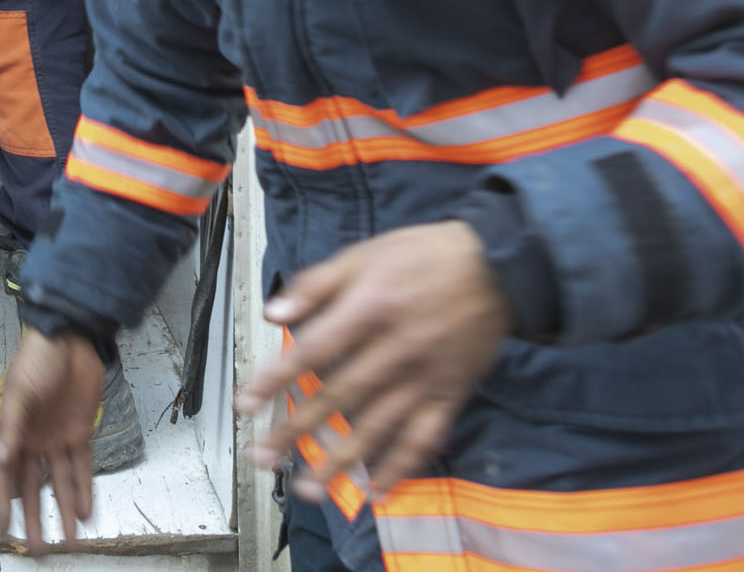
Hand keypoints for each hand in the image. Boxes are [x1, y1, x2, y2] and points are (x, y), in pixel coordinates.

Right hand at [0, 326, 104, 554]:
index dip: (4, 503)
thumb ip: (12, 428)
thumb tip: (0, 459)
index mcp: (14, 432)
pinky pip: (83, 467)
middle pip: (34, 488)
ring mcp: (58, 438)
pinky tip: (87, 513)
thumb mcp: (20, 393)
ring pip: (61, 484)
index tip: (3, 531)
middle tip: (37, 550)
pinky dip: (86, 490)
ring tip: (68, 542)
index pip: (6, 476)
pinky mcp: (82, 432)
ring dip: (64, 511)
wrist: (70, 338)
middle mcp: (35, 440)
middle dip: (35, 519)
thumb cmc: (37, 360)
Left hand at [234, 221, 510, 501]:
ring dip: (340, 461)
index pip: (312, 351)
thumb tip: (274, 313)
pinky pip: (423, 439)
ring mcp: (424, 377)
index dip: (275, 379)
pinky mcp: (450, 395)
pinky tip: (374, 489)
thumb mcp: (364, 254)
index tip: (245, 404)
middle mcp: (395, 349)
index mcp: (369, 309)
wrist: (498, 266)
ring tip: (309, 488)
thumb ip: (317, 285)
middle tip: (264, 456)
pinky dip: (400, 468)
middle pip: (338, 397)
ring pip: (377, 427)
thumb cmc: (424, 256)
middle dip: (296, 429)